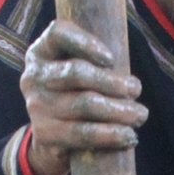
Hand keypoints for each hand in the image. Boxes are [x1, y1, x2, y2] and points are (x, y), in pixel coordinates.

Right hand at [20, 21, 146, 174]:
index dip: (86, 42)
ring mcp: (37, 108)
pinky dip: (110, 135)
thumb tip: (131, 76)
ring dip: (119, 110)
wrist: (50, 141)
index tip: (111, 58)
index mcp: (41, 53)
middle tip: (136, 89)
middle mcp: (33, 78)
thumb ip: (97, 63)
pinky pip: (83, 134)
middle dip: (113, 82)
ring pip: (85, 104)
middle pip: (76, 72)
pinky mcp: (45, 135)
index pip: (57, 33)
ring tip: (140, 115)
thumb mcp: (78, 72)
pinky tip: (128, 136)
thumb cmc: (75, 96)